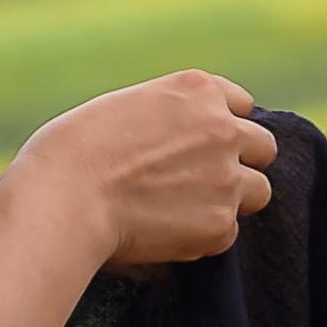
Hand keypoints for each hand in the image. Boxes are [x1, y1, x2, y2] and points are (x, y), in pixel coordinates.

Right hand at [10, 72, 273, 268]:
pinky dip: (203, 237)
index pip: (241, 105)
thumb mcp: (127, 108)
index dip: (222, 127)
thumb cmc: (74, 152)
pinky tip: (164, 233)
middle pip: (263, 147)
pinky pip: (227, 233)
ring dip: (231, 201)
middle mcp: (223, 128)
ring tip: (184, 211)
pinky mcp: (220, 224)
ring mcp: (227, 177)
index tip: (202, 146)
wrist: (63, 198)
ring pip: (257, 192)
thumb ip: (170, 119)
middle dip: (241, 163)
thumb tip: (186, 144)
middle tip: (205, 182)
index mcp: (198, 89)